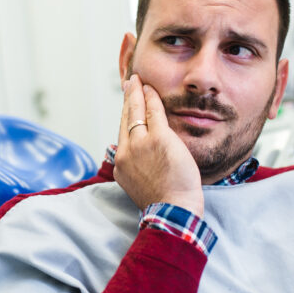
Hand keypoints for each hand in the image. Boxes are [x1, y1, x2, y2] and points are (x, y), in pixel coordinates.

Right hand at [113, 74, 203, 215]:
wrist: (172, 211)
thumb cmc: (165, 203)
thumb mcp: (141, 186)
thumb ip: (139, 169)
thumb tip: (141, 162)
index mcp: (121, 165)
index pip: (123, 134)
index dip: (125, 117)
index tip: (127, 108)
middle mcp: (127, 152)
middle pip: (126, 119)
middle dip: (128, 99)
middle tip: (129, 84)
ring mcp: (141, 144)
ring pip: (137, 112)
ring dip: (138, 93)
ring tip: (138, 81)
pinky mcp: (158, 138)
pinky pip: (154, 112)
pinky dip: (151, 98)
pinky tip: (150, 89)